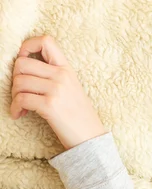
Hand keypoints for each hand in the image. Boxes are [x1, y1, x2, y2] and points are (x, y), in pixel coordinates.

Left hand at [10, 35, 105, 149]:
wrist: (91, 138)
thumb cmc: (79, 116)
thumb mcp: (71, 89)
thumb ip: (53, 75)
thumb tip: (24, 67)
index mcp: (67, 69)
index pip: (46, 41)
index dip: (27, 46)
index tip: (24, 60)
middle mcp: (62, 76)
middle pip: (22, 63)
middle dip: (15, 78)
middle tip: (20, 91)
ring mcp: (57, 90)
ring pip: (18, 81)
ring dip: (14, 95)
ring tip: (21, 105)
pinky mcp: (50, 106)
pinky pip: (21, 99)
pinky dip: (16, 108)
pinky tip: (20, 115)